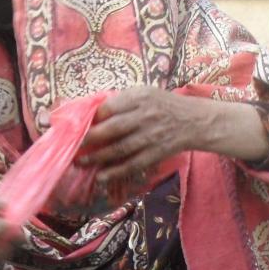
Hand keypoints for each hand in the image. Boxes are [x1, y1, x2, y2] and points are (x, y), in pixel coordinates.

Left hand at [77, 86, 268, 182]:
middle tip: (73, 147)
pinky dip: (115, 172)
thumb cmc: (164, 105)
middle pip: (111, 129)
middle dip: (89, 140)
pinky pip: (132, 164)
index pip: (109, 107)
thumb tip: (92, 113)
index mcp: (139, 97)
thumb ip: (121, 101)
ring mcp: (151, 136)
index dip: (90, 119)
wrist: (194, 121)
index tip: (76, 126)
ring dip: (97, 158)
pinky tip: (101, 176)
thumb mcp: (144, 93)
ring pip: (119, 149)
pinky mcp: (156, 153)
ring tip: (81, 162)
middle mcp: (145, 116)